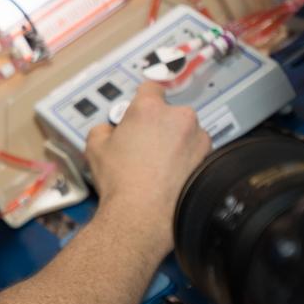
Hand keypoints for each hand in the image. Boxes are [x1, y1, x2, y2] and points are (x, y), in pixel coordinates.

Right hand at [85, 83, 211, 256]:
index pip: (151, 88)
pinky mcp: (208, 159)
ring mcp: (198, 138)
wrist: (143, 216)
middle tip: (145, 143)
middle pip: (170, 112)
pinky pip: (197, 151)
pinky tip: (172, 174)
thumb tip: (111, 130)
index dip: (143, 98)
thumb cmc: (120, 181)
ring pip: (186, 131)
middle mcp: (179, 118)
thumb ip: (103, 128)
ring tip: (160, 163)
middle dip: (160, 123)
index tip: (142, 109)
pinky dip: (188, 158)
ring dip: (177, 140)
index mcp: (149, 108)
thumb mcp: (95, 147)